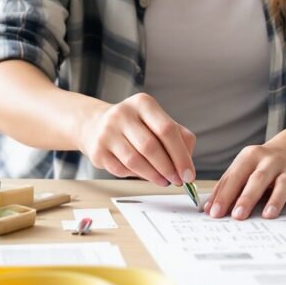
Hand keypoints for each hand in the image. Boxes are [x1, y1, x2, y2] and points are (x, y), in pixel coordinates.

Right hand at [75, 93, 195, 187]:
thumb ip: (179, 138)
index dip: (180, 155)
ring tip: (164, 181)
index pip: (167, 129)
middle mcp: (122, 114)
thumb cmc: (137, 126)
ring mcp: (107, 132)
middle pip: (150, 146)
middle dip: (168, 168)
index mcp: (143, 103)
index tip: (188, 174)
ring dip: (153, 176)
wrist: (97, 126)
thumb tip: (186, 165)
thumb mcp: (158, 122)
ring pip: (135, 161)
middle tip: (177, 181)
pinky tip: (144, 174)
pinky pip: (122, 170)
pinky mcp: (97, 151)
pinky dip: (136, 176)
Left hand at [207, 135, 285, 218]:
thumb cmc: (266, 162)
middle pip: (258, 179)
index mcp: (251, 157)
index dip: (224, 195)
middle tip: (237, 216)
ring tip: (268, 215)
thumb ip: (228, 186)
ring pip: (283, 184)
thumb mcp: (246, 166)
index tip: (215, 213)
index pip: (235, 176)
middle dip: (247, 197)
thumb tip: (208, 208)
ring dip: (276, 199)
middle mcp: (271, 161)